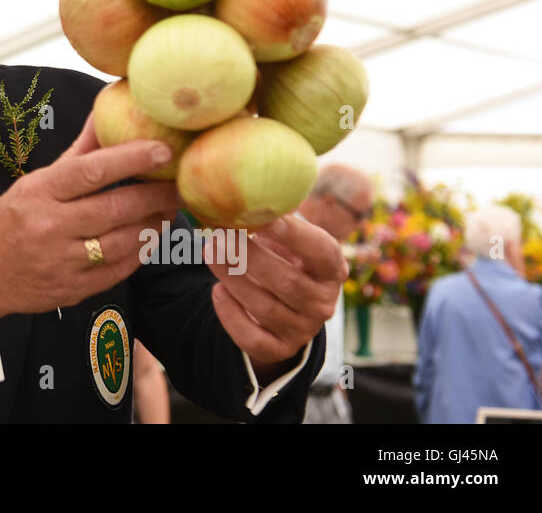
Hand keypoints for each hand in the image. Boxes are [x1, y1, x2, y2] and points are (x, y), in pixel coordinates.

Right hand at [0, 112, 179, 336]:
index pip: (91, 171)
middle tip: (179, 185)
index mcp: (39, 192)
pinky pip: (118, 270)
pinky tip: (149, 237)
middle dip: (155, 196)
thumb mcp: (36, 181)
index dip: (131, 159)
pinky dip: (140, 252)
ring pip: (123, 242)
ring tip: (168, 210)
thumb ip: (77, 153)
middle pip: (115, 209)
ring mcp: (61, 261)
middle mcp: (49, 226)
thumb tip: (106, 113)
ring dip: (153, 225)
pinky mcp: (72, 290)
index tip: (163, 150)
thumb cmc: (12, 219)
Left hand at [205, 212, 346, 374]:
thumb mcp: (289, 239)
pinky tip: (216, 290)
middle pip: (287, 282)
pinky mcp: (279, 349)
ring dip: (232, 279)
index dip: (296, 236)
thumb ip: (276, 221)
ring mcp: (302, 329)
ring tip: (209, 253)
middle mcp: (323, 302)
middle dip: (249, 258)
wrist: (287, 307)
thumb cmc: (285, 258)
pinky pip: (252, 338)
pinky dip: (230, 315)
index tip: (266, 218)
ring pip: (265, 308)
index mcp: (331, 269)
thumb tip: (248, 192)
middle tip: (219, 235)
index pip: (322, 252)